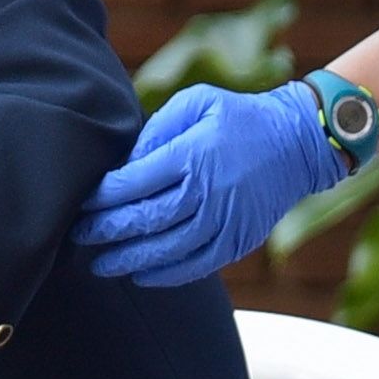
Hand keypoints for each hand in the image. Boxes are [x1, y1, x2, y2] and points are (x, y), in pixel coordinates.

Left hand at [73, 82, 348, 290]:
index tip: (83, 203)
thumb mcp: (197, 103)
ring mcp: (224, 220)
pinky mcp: (238, 240)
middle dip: (106, 232)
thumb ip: (157, 129)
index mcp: (191, 155)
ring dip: (129, 260)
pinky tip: (141, 275)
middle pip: (145, 220)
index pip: (133, 183)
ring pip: (167, 250)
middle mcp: (206, 192)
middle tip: (79, 237)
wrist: (299, 143)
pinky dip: (166, 275)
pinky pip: (196, 266)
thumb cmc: (240, 117)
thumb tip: (125, 162)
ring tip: (101, 265)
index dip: (102, 197)